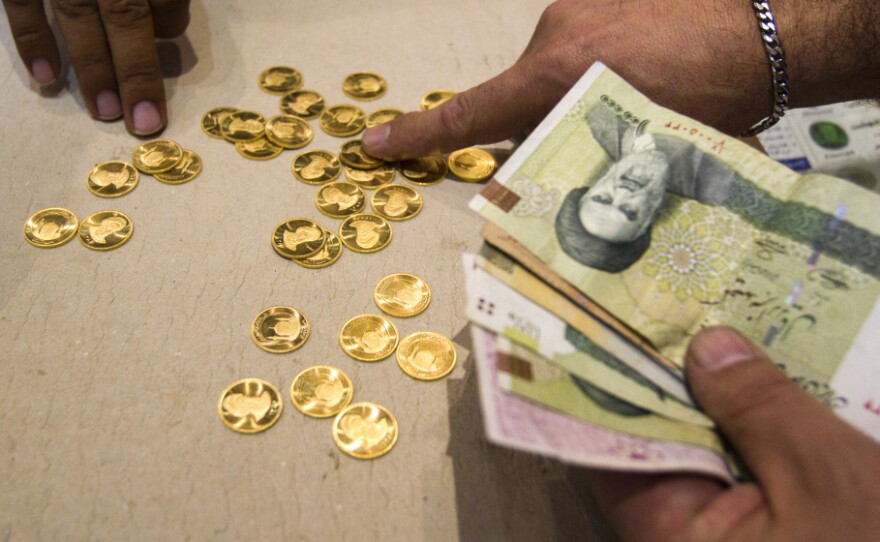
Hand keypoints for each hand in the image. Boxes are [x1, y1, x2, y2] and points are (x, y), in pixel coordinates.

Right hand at [3, 0, 190, 135]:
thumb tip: (165, 30)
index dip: (171, 24)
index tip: (167, 42)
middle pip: (125, 18)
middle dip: (136, 72)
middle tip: (144, 123)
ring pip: (77, 17)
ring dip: (93, 69)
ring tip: (105, 112)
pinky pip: (20, 3)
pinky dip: (32, 40)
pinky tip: (46, 78)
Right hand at [361, 0, 879, 159]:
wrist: (771, 32)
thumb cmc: (715, 100)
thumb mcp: (637, 151)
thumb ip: (579, 162)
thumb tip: (547, 182)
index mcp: (558, 78)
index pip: (470, 116)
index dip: (419, 136)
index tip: (375, 143)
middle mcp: (557, 33)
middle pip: (522, 98)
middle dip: (546, 127)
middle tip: (601, 146)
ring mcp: (580, 5)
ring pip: (555, 68)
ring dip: (579, 92)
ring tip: (640, 100)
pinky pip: (580, 38)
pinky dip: (599, 60)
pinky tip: (645, 68)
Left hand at [584, 327, 879, 541]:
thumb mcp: (827, 476)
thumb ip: (760, 406)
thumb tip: (707, 346)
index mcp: (670, 536)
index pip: (612, 448)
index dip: (611, 383)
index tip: (612, 322)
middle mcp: (680, 541)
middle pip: (656, 444)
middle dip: (670, 382)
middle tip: (676, 308)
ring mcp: (720, 540)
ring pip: (700, 456)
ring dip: (715, 403)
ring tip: (721, 330)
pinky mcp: (761, 534)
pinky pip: (737, 476)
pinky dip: (750, 435)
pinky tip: (767, 387)